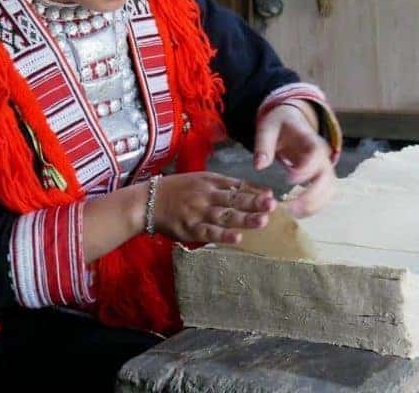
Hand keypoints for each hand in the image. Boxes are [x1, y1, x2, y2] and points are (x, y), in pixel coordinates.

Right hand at [153, 172, 276, 243]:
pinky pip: (209, 233)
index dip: (254, 190)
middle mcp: (206, 196)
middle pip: (234, 199)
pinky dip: (223, 236)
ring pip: (225, 216)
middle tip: (272, 205)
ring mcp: (199, 213)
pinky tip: (237, 238)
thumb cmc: (176, 190)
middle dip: (254, 202)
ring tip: (262, 221)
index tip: (272, 194)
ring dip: (244, 219)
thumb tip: (250, 189)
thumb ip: (222, 185)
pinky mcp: (191, 229)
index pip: (236, 185)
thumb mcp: (199, 180)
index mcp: (209, 181)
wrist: (146, 202)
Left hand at [253, 102, 335, 217]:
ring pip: (330, 189)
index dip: (306, 168)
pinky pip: (326, 194)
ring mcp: (325, 167)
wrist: (291, 120)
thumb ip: (263, 145)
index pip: (316, 153)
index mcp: (310, 139)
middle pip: (328, 177)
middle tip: (291, 208)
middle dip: (312, 195)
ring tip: (294, 214)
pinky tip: (298, 212)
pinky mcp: (322, 177)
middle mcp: (323, 155)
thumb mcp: (268, 127)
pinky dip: (315, 205)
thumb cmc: (280, 124)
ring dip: (316, 204)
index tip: (289, 180)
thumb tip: (259, 166)